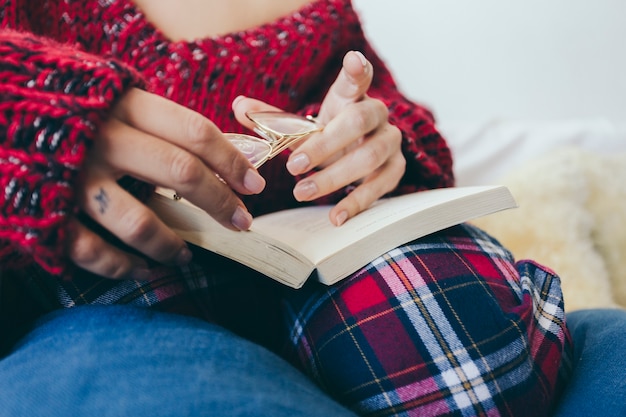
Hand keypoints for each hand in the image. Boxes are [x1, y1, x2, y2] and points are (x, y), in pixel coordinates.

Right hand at [69, 88, 265, 279]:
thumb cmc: (68, 112)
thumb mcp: (112, 101)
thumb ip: (156, 123)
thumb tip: (218, 154)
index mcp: (123, 106)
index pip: (194, 133)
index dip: (231, 161)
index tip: (255, 186)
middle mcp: (102, 140)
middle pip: (181, 174)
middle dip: (219, 204)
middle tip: (241, 223)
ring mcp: (74, 179)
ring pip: (141, 222)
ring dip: (172, 245)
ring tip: (187, 256)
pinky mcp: (49, 213)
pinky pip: (95, 252)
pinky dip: (125, 267)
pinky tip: (144, 270)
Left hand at [233, 51, 404, 225]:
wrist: (356, 155)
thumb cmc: (328, 136)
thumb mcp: (302, 126)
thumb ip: (273, 119)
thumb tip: (239, 107)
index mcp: (351, 97)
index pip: (356, 78)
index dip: (356, 69)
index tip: (352, 59)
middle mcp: (376, 114)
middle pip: (357, 121)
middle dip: (324, 145)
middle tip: (292, 166)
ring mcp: (390, 142)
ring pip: (370, 157)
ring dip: (334, 178)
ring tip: (302, 192)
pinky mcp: (396, 169)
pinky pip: (381, 186)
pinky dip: (357, 203)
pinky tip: (336, 216)